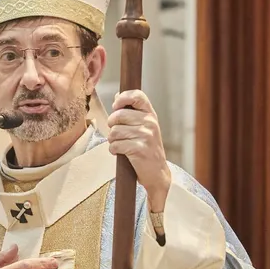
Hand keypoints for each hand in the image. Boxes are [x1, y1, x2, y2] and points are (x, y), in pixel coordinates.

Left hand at [107, 90, 171, 211]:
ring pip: (114, 131)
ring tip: (120, 144)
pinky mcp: (140, 149)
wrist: (157, 172)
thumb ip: (132, 112)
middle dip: (112, 125)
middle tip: (117, 134)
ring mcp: (146, 136)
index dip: (122, 98)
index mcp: (150, 114)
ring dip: (112, 140)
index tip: (116, 105)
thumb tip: (117, 96)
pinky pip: (115, 145)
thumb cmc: (147, 148)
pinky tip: (121, 153)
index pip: (137, 96)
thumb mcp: (144, 126)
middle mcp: (150, 123)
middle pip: (118, 115)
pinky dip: (114, 150)